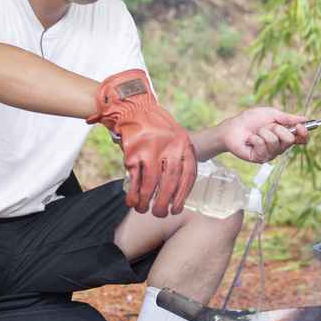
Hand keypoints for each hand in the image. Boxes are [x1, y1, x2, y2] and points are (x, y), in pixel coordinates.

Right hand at [87, 70, 197, 216]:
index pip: (188, 174)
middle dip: (165, 202)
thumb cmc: (156, 127)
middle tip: (161, 214)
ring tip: (144, 210)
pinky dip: (133, 193)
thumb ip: (179, 157)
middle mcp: (170, 146)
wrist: (134, 105)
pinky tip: (132, 202)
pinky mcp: (134, 151)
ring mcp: (151, 148)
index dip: (182, 195)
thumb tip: (179, 189)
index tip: (177, 208)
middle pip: (171, 181)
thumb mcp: (175, 136)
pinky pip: (135, 177)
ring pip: (151, 183)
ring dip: (146, 201)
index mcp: (184, 143)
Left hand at [219, 107, 307, 163]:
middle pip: (290, 140)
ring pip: (275, 142)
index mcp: (284, 135)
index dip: (304, 134)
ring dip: (264, 132)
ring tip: (256, 132)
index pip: (301, 139)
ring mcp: (270, 154)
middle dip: (278, 129)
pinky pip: (262, 146)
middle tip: (268, 126)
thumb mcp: (271, 114)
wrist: (233, 127)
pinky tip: (250, 139)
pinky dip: (255, 138)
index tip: (300, 127)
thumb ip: (288, 118)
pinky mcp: (260, 158)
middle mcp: (280, 146)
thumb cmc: (251, 120)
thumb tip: (305, 119)